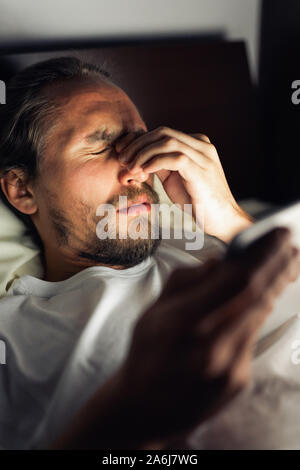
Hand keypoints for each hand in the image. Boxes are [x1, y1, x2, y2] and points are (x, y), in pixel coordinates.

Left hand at [116, 127, 253, 242]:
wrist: (222, 220)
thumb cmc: (198, 202)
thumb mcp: (175, 179)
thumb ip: (162, 165)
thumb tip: (139, 159)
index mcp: (197, 144)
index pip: (163, 133)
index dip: (139, 140)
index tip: (123, 153)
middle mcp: (201, 145)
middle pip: (162, 132)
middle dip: (138, 144)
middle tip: (122, 160)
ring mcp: (203, 155)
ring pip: (166, 141)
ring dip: (143, 153)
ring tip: (130, 168)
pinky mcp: (201, 169)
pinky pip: (173, 157)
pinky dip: (154, 162)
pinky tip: (143, 172)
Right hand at [117, 228, 299, 444]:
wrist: (144, 408)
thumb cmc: (146, 354)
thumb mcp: (152, 312)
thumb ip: (184, 282)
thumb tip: (219, 262)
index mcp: (183, 321)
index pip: (236, 279)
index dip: (263, 254)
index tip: (279, 235)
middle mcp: (210, 345)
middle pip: (257, 295)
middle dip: (278, 265)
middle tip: (291, 245)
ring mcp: (228, 366)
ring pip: (259, 314)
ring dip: (274, 287)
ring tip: (284, 266)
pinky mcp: (238, 380)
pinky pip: (252, 337)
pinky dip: (257, 313)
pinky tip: (260, 300)